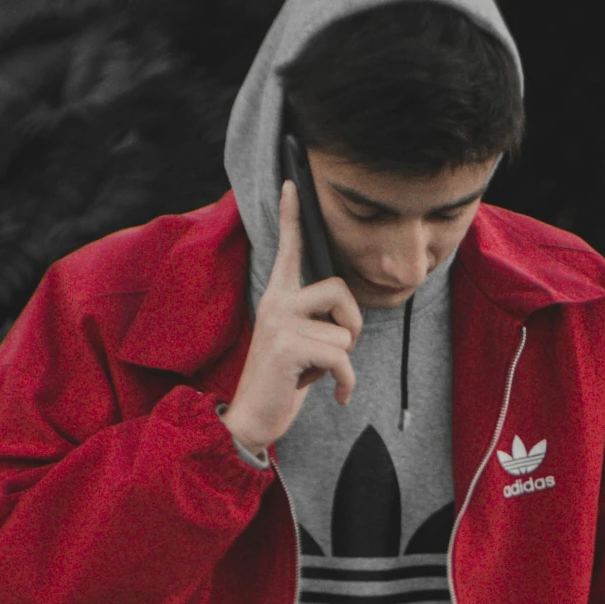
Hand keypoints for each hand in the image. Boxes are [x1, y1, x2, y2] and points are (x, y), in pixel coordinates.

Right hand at [223, 181, 361, 452]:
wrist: (252, 420)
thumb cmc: (282, 384)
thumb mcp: (300, 345)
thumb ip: (316, 322)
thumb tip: (348, 318)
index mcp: (277, 298)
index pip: (289, 249)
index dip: (292, 216)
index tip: (292, 182)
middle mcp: (275, 303)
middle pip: (339, 290)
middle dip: (352, 324)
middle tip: (337, 353)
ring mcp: (280, 323)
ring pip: (345, 333)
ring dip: (342, 363)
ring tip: (315, 375)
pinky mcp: (288, 347)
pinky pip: (342, 357)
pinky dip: (346, 383)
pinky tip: (336, 396)